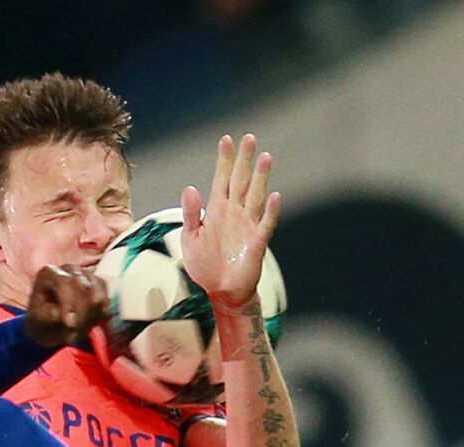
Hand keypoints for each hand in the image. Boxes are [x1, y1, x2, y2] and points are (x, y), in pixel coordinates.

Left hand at [23, 264, 110, 346]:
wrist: (50, 324)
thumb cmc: (41, 319)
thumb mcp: (37, 319)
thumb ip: (47, 315)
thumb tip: (58, 314)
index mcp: (49, 274)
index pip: (64, 282)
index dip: (69, 303)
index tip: (69, 323)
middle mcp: (69, 270)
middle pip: (85, 287)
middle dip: (81, 313)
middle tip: (74, 335)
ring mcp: (86, 275)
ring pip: (99, 294)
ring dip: (91, 317)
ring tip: (78, 330)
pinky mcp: (99, 285)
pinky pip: (106, 301)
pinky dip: (99, 316)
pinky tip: (88, 324)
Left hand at [179, 134, 280, 311]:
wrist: (218, 292)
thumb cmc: (203, 265)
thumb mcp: (190, 238)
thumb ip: (191, 214)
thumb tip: (189, 187)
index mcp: (216, 211)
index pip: (221, 179)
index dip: (224, 160)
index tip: (226, 139)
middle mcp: (233, 214)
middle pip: (240, 181)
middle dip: (244, 160)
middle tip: (249, 138)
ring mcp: (247, 226)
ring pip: (255, 196)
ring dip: (260, 178)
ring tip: (265, 157)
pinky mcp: (256, 242)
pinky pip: (265, 224)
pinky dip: (270, 211)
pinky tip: (274, 196)